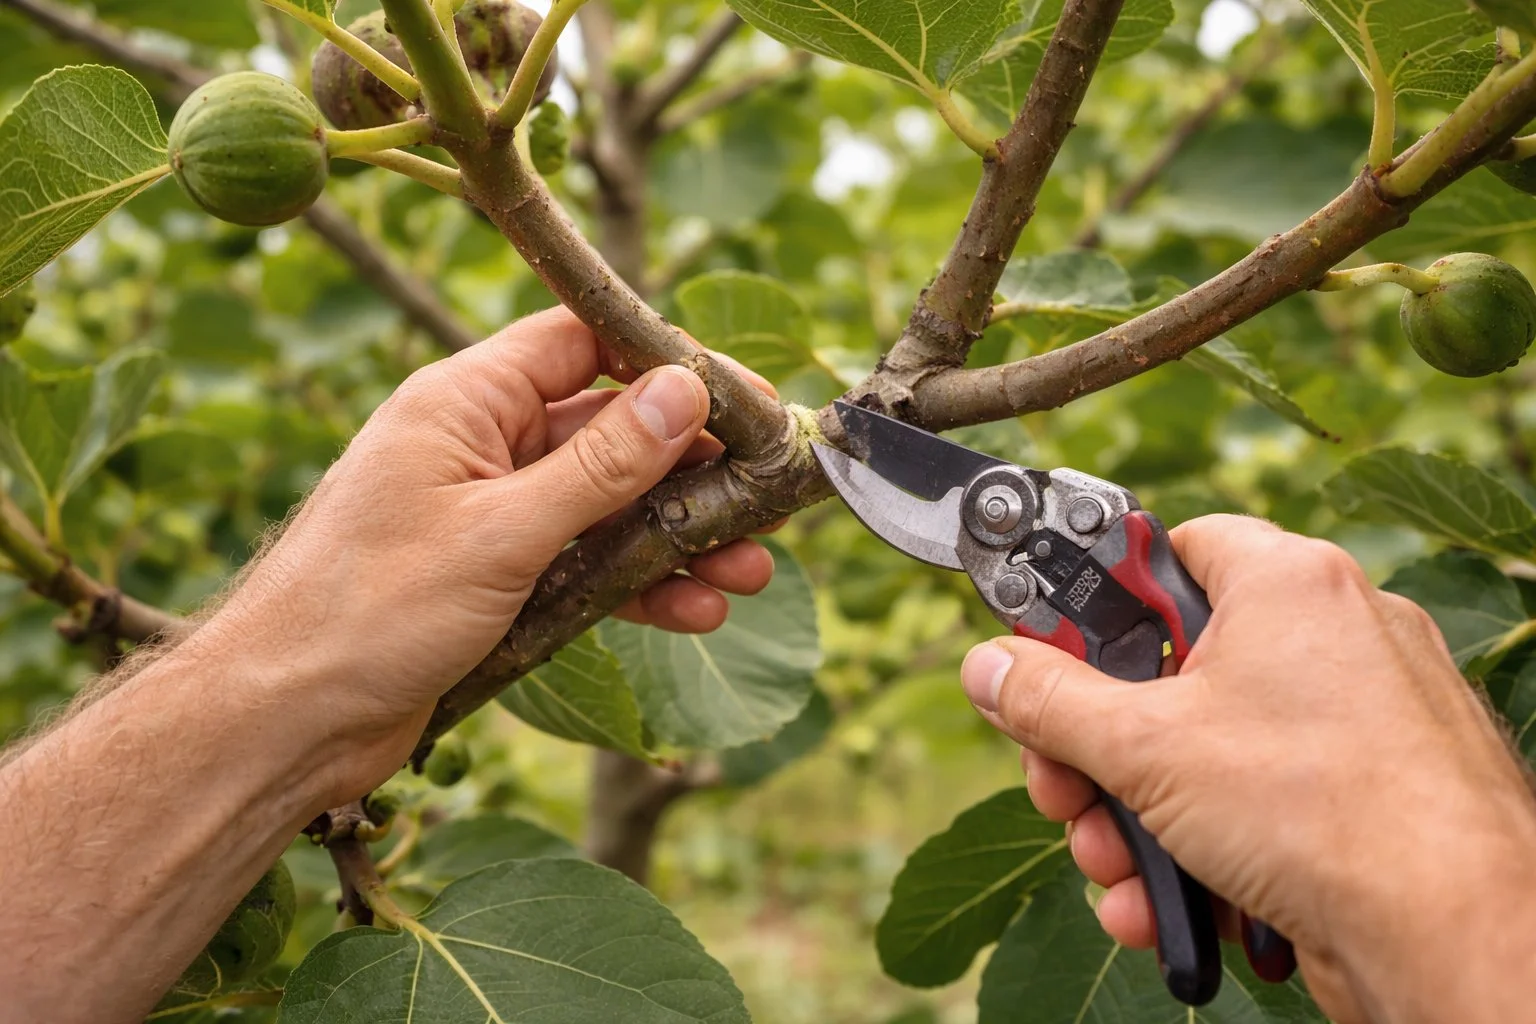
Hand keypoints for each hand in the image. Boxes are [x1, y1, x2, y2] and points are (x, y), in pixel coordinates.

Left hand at [191, 307, 775, 806]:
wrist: (283, 722)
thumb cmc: (369, 611)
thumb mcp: (502, 532)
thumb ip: (600, 464)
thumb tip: (685, 390)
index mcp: (463, 402)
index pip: (582, 342)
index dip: (666, 362)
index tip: (745, 399)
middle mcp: (479, 445)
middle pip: (609, 429)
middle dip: (690, 467)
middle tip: (765, 499)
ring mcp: (488, 514)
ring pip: (605, 505)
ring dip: (676, 535)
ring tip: (749, 573)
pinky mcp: (495, 578)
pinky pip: (584, 563)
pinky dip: (636, 584)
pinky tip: (693, 611)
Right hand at [959, 514, 1535, 1023]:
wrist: (1456, 938)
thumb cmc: (1324, 811)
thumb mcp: (1144, 748)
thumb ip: (1049, 700)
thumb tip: (989, 667)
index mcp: (1288, 584)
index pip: (1169, 548)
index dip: (1100, 598)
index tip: (1048, 648)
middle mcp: (1332, 638)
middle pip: (1171, 670)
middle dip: (1098, 748)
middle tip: (1061, 787)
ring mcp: (1356, 722)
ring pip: (1205, 752)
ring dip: (1134, 816)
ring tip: (1111, 869)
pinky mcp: (1365, 798)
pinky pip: (1256, 804)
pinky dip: (1199, 848)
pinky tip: (1160, 904)